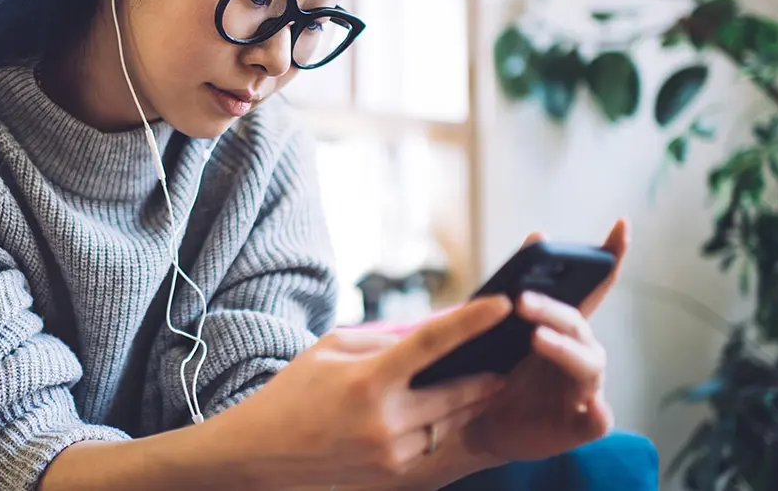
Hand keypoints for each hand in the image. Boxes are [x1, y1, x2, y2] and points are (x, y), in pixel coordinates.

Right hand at [209, 296, 513, 490]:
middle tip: (514, 353)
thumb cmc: (294, 391)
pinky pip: (432, 442)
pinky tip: (453, 408)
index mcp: (369, 381)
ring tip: (491, 379)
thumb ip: (382, 341)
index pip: (431, 343)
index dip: (470, 321)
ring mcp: (393, 452)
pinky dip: (443, 423)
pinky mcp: (394, 473)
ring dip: (471, 401)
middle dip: (488, 373)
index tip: (501, 304)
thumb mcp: (330, 349)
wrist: (263, 451)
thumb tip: (427, 338)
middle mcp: (386, 420)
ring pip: (451, 421)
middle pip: (458, 392)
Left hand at [462, 219, 629, 463]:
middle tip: (522, 301)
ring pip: (588, 364)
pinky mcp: (584, 423)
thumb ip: (517, 287)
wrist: (476, 425)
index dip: (611, 257)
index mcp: (564, 329)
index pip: (594, 288)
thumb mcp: (498, 329)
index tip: (621, 225)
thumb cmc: (494, 374)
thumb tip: (539, 236)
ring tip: (536, 339)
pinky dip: (595, 409)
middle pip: (578, 324)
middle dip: (553, 310)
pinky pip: (598, 416)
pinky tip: (589, 404)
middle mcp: (581, 355)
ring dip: (564, 349)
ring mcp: (586, 389)